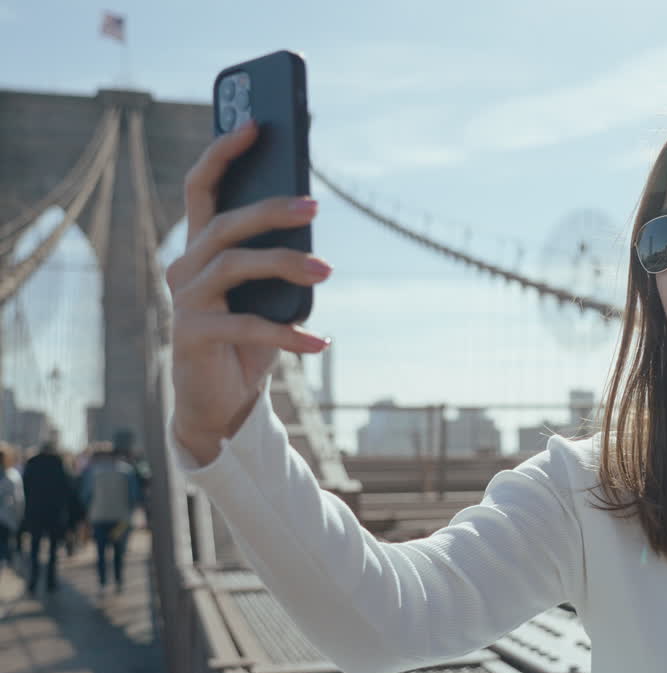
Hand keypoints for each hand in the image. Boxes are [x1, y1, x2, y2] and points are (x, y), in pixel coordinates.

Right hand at [166, 118, 331, 461]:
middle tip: (315, 206)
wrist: (223, 400)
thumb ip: (276, 254)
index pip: (201, 187)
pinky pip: (245, 325)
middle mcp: (183, 266)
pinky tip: (321, 341)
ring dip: (285, 264)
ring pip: (234, 265)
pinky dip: (289, 332)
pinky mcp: (192, 335)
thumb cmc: (249, 336)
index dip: (223, 152)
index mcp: (200, 246)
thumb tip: (308, 214)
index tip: (256, 124)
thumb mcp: (266, 291)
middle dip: (270, 209)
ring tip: (327, 271)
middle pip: (225, 223)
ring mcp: (184, 300)